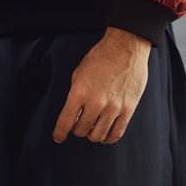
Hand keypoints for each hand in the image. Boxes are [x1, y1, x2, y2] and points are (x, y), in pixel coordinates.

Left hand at [52, 27, 150, 143]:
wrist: (126, 48)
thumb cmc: (100, 58)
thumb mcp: (79, 72)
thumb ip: (75, 94)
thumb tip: (74, 115)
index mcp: (80, 91)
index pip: (66, 121)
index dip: (60, 133)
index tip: (58, 137)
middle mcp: (96, 102)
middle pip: (81, 130)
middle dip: (77, 129)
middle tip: (78, 123)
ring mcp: (113, 107)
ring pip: (98, 136)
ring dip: (92, 134)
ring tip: (91, 126)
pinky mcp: (128, 110)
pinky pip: (116, 134)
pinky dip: (107, 138)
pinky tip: (104, 133)